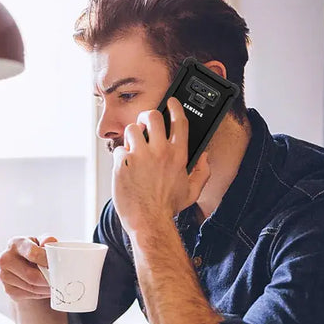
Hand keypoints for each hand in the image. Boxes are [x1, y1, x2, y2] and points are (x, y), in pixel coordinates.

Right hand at [0, 234, 56, 302]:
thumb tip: (51, 244)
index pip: (33, 254)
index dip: (47, 261)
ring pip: (32, 287)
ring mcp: (4, 275)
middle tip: (60, 280)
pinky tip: (47, 289)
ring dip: (47, 288)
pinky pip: (29, 294)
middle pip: (32, 275)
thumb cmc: (35, 251)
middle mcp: (5, 259)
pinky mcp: (8, 289)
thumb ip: (47, 240)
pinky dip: (42, 293)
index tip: (57, 264)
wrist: (24, 264)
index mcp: (15, 243)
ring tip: (56, 285)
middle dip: (48, 279)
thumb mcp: (41, 242)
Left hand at [112, 96, 210, 233]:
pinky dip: (120, 156)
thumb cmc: (168, 208)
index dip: (175, 107)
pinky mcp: (123, 163)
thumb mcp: (192, 191)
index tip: (171, 102)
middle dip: (148, 115)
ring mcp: (140, 156)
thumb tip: (205, 156)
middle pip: (153, 116)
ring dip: (132, 136)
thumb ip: (202, 172)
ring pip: (132, 129)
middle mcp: (160, 152)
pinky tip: (124, 167)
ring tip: (133, 148)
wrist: (148, 221)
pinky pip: (118, 149)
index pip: (179, 121)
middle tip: (145, 122)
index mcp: (178, 156)